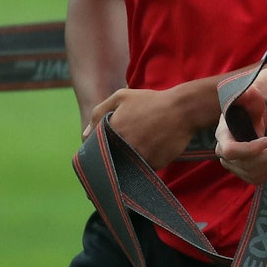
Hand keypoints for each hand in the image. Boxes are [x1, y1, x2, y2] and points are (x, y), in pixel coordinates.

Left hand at [82, 88, 197, 170]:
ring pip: (126, 166)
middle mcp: (123, 146)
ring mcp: (138, 158)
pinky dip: (143, 163)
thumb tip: (84, 135)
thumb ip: (99, 112)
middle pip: (110, 160)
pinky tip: (150, 151)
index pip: (95, 149)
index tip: (103, 147)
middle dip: (112, 156)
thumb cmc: (151, 101)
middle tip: (122, 148)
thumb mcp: (122, 97)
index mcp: (112, 130)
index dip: (97, 149)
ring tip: (138, 148)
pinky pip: (142, 170)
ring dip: (128, 161)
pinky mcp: (153, 166)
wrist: (182, 110)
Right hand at [214, 88, 266, 185]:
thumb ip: (249, 95)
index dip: (249, 149)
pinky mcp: (242, 172)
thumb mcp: (249, 98)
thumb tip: (249, 92)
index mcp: (222, 134)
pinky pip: (256, 178)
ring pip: (252, 173)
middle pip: (245, 164)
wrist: (249, 117)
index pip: (230, 151)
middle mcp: (223, 153)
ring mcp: (231, 165)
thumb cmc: (248, 106)